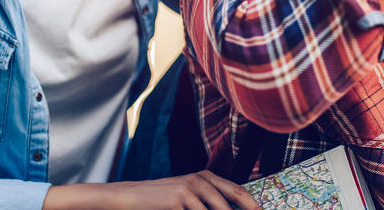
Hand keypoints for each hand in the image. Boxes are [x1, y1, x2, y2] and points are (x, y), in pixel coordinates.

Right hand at [43, 171, 259, 209]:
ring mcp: (189, 189)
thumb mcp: (187, 193)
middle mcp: (200, 180)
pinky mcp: (178, 201)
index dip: (252, 205)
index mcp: (206, 176)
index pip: (238, 191)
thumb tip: (233, 208)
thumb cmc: (162, 199)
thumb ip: (209, 199)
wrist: (131, 196)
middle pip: (232, 201)